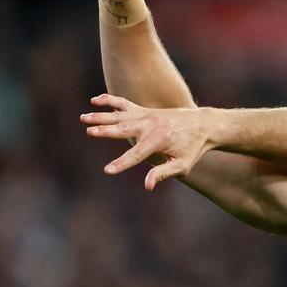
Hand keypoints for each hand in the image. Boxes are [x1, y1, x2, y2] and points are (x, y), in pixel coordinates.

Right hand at [81, 94, 213, 189]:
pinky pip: (124, 104)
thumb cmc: (192, 148)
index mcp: (158, 140)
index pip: (136, 155)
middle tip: (89, 132)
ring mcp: (146, 116)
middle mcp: (150, 126)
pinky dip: (109, 101)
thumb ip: (163, 173)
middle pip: (123, 129)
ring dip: (101, 117)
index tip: (108, 170)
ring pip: (119, 116)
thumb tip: (147, 185)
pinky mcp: (144, 110)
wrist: (203, 124)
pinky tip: (94, 101)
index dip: (122, 163)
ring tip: (83, 118)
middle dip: (106, 131)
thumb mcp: (182, 165)